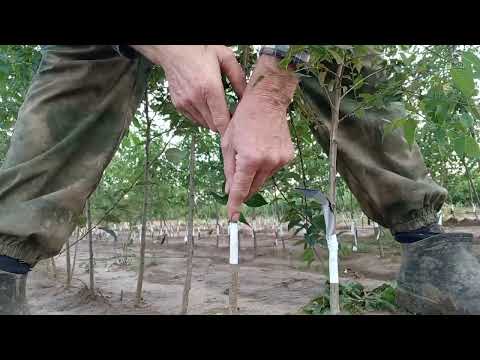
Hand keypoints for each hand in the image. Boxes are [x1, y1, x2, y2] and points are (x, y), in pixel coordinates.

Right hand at [131, 45, 245, 134]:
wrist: (173, 49)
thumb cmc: (199, 50)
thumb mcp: (225, 58)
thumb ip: (239, 78)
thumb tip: (246, 96)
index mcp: (210, 88)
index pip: (221, 121)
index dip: (230, 129)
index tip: (237, 129)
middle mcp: (196, 98)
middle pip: (214, 125)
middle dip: (223, 123)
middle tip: (230, 113)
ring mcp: (185, 103)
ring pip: (204, 124)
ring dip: (212, 120)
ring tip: (217, 107)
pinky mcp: (178, 105)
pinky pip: (194, 119)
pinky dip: (202, 116)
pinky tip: (205, 104)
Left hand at [221, 55, 298, 220]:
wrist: (267, 102)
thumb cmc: (243, 119)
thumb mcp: (228, 144)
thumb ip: (229, 170)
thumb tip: (229, 191)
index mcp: (249, 159)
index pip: (240, 190)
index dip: (235, 205)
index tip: (232, 217)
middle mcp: (267, 163)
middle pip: (252, 188)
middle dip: (243, 189)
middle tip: (235, 185)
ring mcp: (280, 161)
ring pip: (262, 180)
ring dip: (253, 176)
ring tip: (249, 155)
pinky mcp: (287, 157)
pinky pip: (272, 170)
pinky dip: (264, 168)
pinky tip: (261, 151)